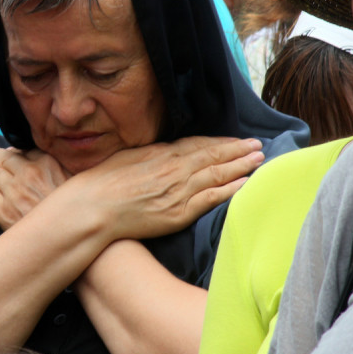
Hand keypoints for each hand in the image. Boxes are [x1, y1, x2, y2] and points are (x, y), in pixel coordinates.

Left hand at [0, 147, 69, 228]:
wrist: (67, 234)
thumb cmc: (74, 210)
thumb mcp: (75, 181)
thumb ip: (60, 166)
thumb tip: (46, 158)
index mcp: (47, 163)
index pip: (23, 150)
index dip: (14, 150)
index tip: (9, 151)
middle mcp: (28, 174)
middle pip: (4, 158)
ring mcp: (14, 192)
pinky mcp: (4, 210)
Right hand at [70, 136, 263, 240]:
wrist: (93, 208)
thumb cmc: (102, 183)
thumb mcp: (128, 158)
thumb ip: (152, 154)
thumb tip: (167, 151)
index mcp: (161, 153)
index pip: (198, 144)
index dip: (221, 142)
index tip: (236, 140)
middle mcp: (173, 169)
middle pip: (213, 155)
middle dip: (238, 150)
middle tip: (258, 145)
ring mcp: (177, 191)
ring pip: (217, 174)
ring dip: (241, 166)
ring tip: (259, 160)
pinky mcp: (178, 213)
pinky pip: (210, 199)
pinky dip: (230, 190)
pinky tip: (245, 185)